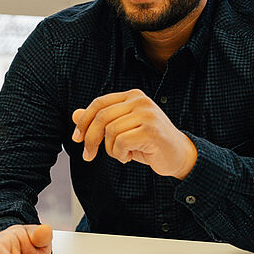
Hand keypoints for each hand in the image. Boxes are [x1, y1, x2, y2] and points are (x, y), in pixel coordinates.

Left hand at [71, 89, 196, 178]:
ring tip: (123, 154)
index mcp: (132, 96)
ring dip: (112, 150)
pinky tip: (132, 156)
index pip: (99, 103)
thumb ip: (100, 121)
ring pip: (110, 132)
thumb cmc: (148, 143)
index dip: (84, 121)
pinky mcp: (151, 130)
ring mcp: (147, 114)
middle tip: (88, 156)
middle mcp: (140, 101)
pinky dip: (121, 154)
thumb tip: (74, 114)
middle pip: (101, 117)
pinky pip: (121, 143)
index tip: (77, 138)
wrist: (178, 155)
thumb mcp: (121, 130)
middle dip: (90, 139)